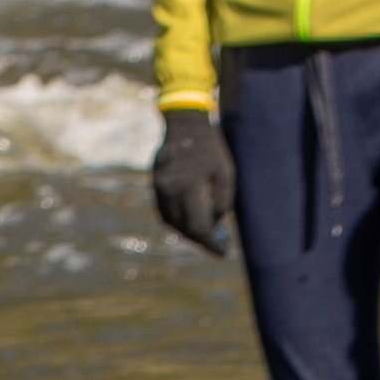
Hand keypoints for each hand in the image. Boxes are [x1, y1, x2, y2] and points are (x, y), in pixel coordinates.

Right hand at [152, 108, 234, 258]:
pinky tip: (190, 219)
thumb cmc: (211, 150)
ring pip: (172, 223)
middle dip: (201, 240)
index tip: (222, 253)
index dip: (210, 244)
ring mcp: (159, 187)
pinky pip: (164, 213)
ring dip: (188, 232)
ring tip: (205, 232)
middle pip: (184, 228)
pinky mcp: (154, 185)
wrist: (185, 125)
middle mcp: (170, 189)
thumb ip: (221, 203)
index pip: (198, 227)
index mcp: (190, 185)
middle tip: (216, 245)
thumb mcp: (225, 174)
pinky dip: (177, 221)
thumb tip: (213, 227)